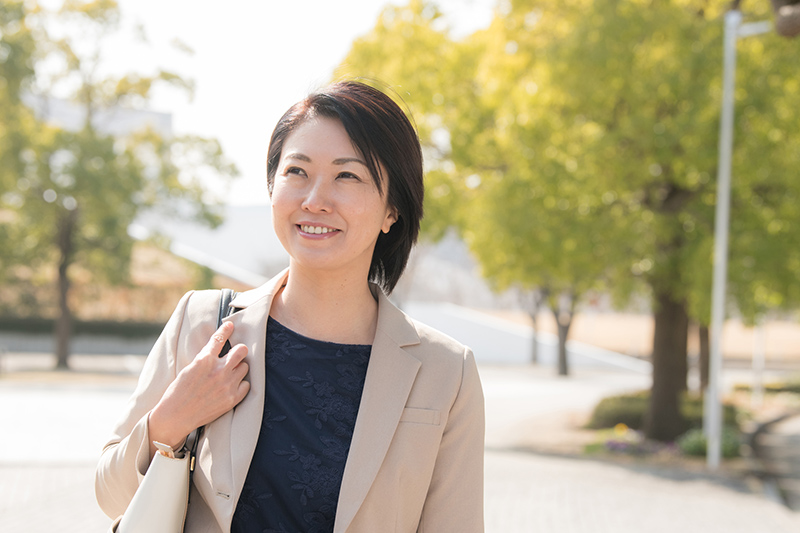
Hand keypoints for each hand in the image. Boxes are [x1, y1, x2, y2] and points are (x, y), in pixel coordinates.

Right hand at [148, 321, 249, 454]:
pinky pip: (247, 385)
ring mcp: (227, 385)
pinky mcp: (232, 398)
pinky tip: (232, 386)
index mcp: (204, 360)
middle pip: (241, 350)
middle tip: (235, 354)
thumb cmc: (179, 391)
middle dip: (239, 350)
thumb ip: (205, 359)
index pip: (219, 339)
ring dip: (238, 368)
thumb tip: (218, 350)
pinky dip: (241, 384)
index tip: (230, 325)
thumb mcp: (189, 368)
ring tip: (229, 374)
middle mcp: (218, 370)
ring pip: (244, 367)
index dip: (226, 330)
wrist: (176, 416)